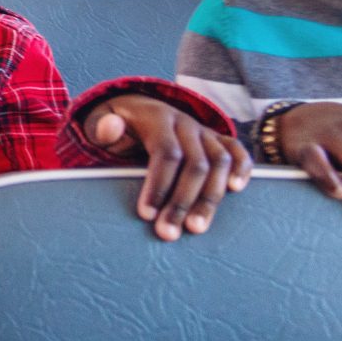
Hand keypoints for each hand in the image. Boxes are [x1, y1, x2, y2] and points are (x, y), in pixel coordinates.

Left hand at [82, 94, 251, 240]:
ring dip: (210, 197)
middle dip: (182, 201)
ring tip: (197, 228)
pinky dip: (242, 168)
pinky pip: (238, 150)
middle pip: (195, 163)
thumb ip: (102, 126)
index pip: (166, 152)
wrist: (139, 107)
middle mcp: (186, 123)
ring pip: (219, 161)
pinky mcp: (218, 139)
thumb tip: (111, 127)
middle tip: (169, 233)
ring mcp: (205, 131)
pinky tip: (236, 190)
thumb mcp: (99, 120)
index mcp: (158, 118)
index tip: (146, 215)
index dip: (158, 184)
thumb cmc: (118, 124)